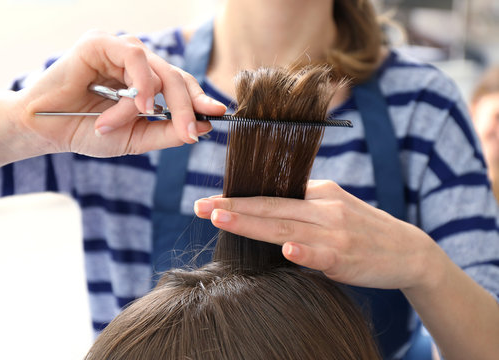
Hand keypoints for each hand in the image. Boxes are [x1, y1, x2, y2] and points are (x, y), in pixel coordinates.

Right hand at [14, 30, 225, 156]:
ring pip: (157, 71)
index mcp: (144, 82)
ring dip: (147, 103)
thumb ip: (168, 132)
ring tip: (133, 121)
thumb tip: (204, 126)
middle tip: (191, 131)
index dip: (199, 99)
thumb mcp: (136, 138)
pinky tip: (138, 104)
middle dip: (187, 106)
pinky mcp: (101, 42)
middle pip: (175, 78)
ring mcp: (119, 51)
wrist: (45, 131)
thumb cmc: (86, 131)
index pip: (180, 85)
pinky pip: (136, 57)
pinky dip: (140, 83)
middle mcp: (135, 64)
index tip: (217, 115)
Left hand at [194, 180, 442, 289]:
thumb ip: (302, 207)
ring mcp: (336, 232)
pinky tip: (287, 249)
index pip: (271, 195)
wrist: (408, 250)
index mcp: (319, 193)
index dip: (238, 198)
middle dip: (232, 207)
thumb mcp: (334, 207)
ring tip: (222, 219)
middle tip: (199, 206)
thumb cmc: (363, 229)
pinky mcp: (347, 257)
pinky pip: (322, 253)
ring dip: (253, 223)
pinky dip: (305, 251)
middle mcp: (324, 208)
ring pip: (287, 226)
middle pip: (271, 207)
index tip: (208, 201)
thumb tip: (264, 207)